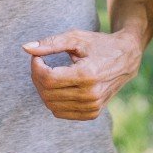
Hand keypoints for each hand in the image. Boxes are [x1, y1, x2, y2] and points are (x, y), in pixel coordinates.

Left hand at [23, 29, 142, 119]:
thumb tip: (25, 48)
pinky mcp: (92, 114)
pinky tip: (58, 86)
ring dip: (43, 89)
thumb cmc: (99, 45)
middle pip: (47, 92)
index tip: (37, 56)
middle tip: (40, 62)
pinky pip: (60, 112)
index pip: (48, 78)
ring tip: (49, 73)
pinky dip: (53, 100)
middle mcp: (91, 95)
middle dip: (37, 76)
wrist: (126, 58)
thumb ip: (50, 43)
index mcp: (88, 75)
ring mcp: (92, 107)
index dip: (36, 67)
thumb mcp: (76, 38)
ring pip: (51, 105)